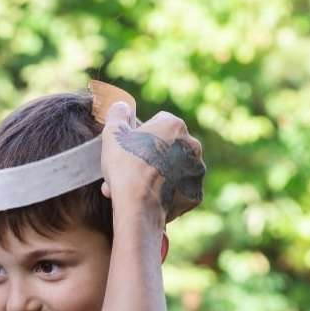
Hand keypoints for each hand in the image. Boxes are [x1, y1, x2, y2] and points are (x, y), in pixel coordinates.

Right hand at [99, 103, 205, 222]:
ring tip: (136, 188)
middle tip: (130, 172)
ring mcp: (197, 171)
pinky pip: (179, 192)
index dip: (141, 136)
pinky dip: (167, 195)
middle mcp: (192, 145)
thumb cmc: (126, 166)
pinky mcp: (195, 194)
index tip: (130, 149)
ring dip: (158, 176)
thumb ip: (117, 116)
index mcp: (175, 126)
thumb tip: (121, 106)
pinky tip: (150, 200)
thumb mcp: (113, 135)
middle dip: (150, 158)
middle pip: (168, 148)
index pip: (158, 123)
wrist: (138, 204)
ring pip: (174, 171)